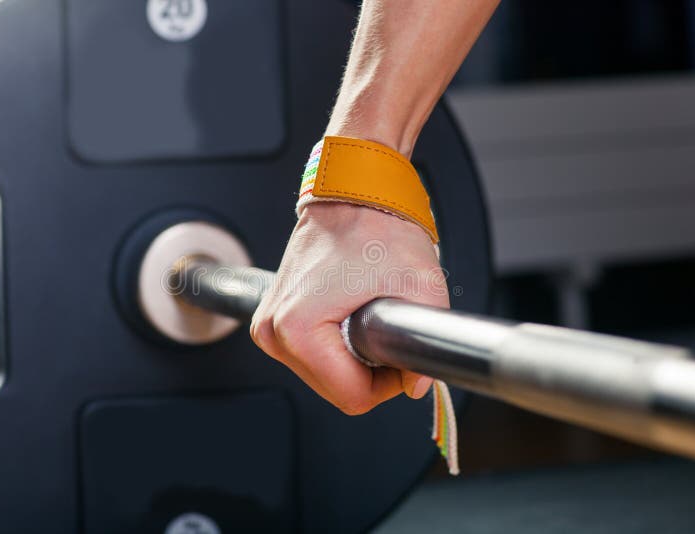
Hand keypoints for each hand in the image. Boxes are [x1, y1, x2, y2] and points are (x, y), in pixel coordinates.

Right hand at [250, 202, 449, 414]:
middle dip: (368, 374)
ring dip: (351, 362)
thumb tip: (417, 385)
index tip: (400, 356)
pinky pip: (309, 356)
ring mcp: (268, 325)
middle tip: (388, 335)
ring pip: (321, 377)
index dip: (387, 385)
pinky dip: (334, 348)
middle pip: (333, 390)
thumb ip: (426, 344)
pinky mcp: (272, 318)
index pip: (350, 396)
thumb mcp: (422, 287)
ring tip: (367, 320)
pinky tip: (348, 318)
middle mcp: (273, 331)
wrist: (352, 193)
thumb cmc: (378, 227)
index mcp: (299, 328)